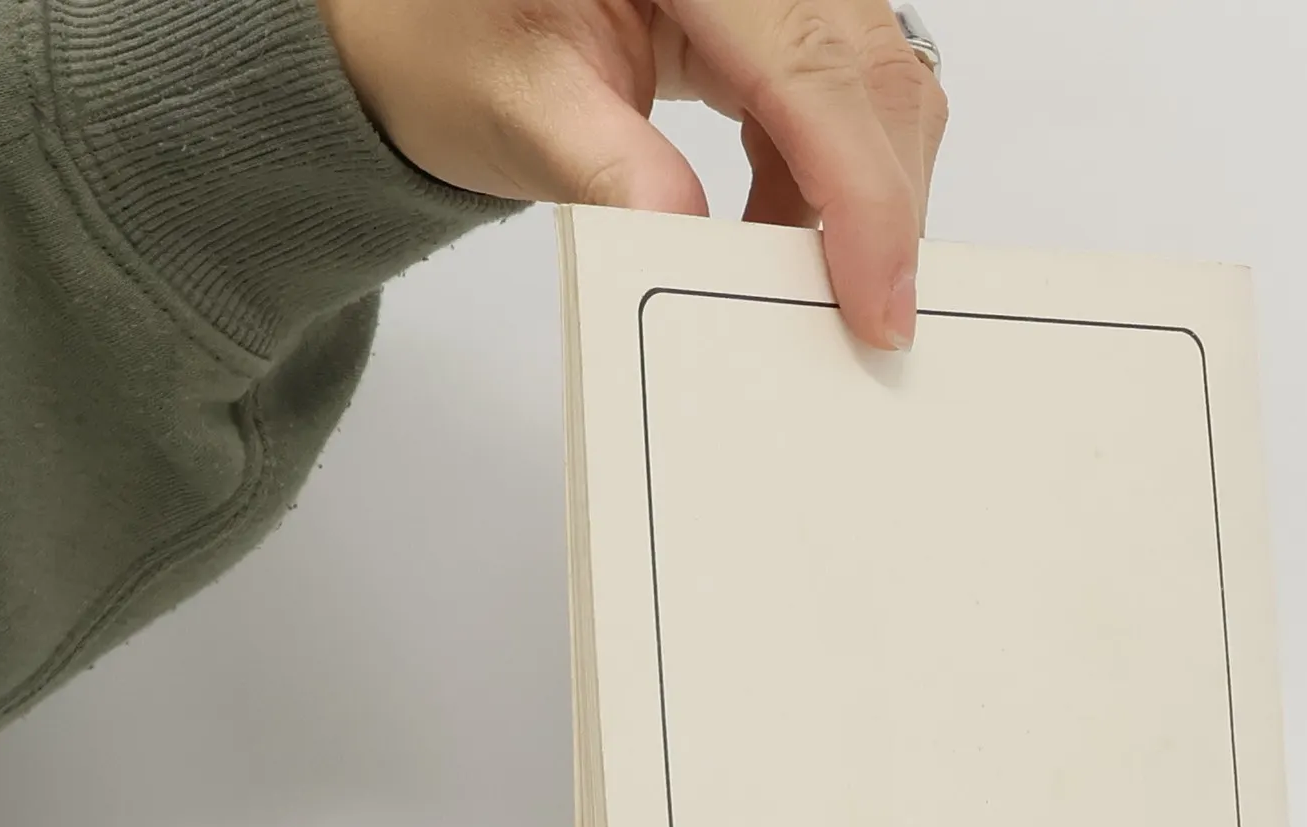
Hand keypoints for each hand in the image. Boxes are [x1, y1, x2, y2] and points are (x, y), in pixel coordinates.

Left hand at [316, 0, 948, 348]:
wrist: (427, 17)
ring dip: (862, 190)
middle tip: (869, 316)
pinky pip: (848, 84)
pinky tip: (782, 225)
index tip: (877, 301)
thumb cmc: (453, 42)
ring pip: (876, 78)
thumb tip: (690, 242)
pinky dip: (832, 171)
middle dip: (879, 202)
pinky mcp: (780, 3)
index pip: (810, 66)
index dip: (860, 193)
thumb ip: (611, 171)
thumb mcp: (520, 108)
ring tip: (805, 271)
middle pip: (868, 69)